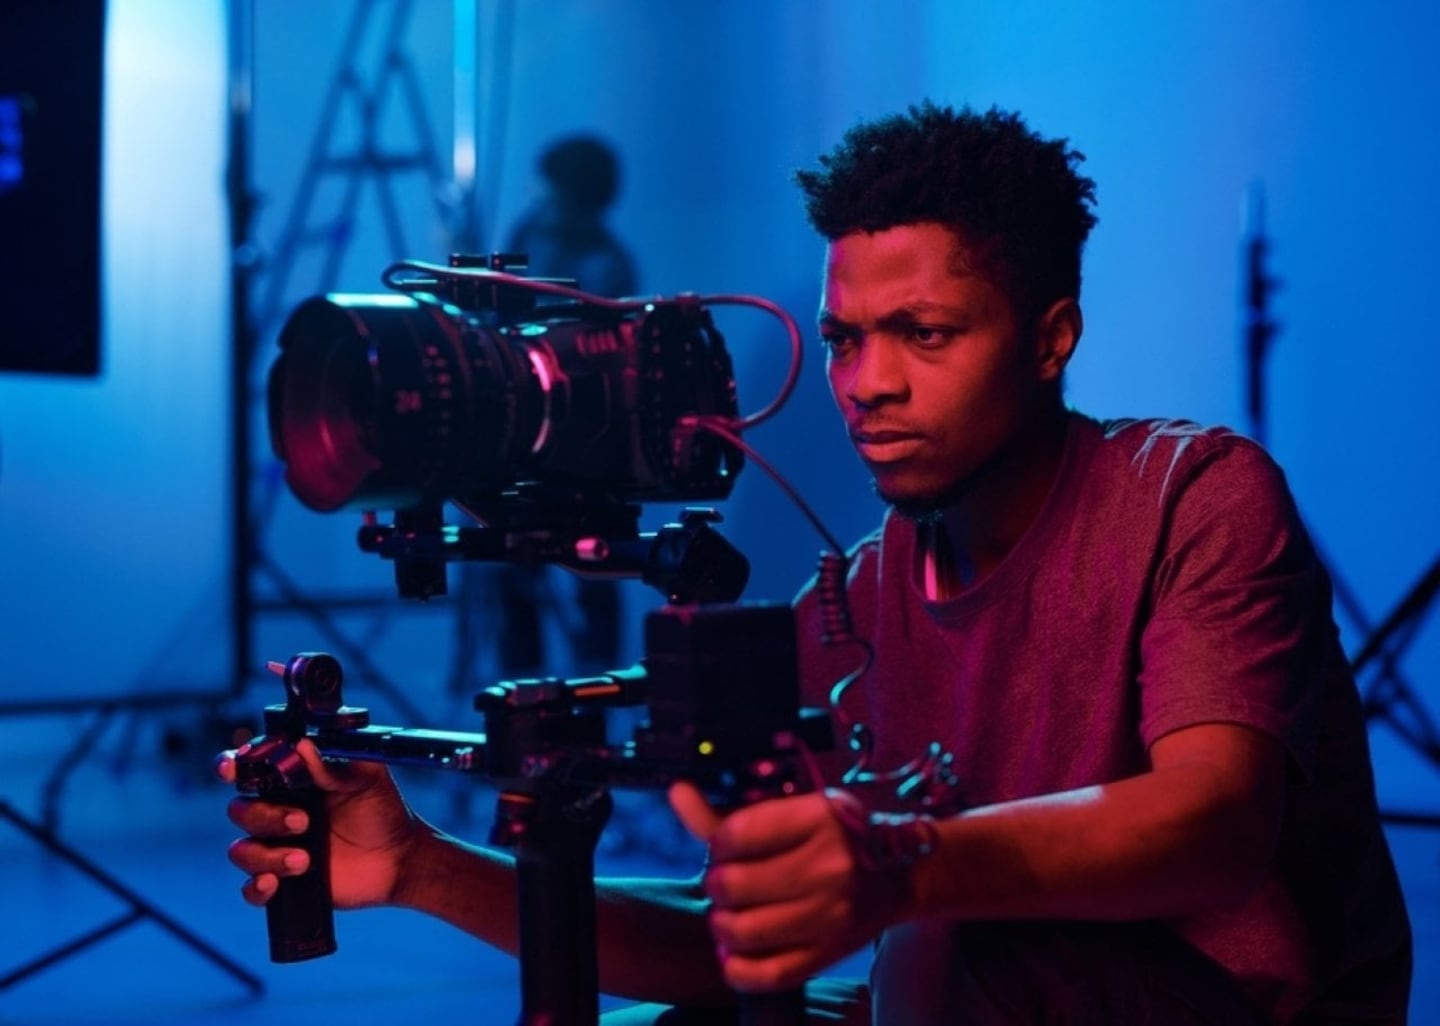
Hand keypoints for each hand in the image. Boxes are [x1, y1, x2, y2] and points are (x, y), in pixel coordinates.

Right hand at [218, 741, 422, 910]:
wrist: (400, 857)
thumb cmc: (383, 810)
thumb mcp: (368, 778)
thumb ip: (335, 763)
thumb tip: (302, 746)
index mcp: (293, 782)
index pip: (249, 770)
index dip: (231, 766)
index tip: (231, 769)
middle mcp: (278, 813)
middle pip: (240, 810)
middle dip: (265, 816)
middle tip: (303, 821)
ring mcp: (278, 848)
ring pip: (241, 851)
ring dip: (266, 855)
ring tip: (303, 859)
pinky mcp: (284, 882)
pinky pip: (251, 890)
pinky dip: (255, 888)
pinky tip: (274, 884)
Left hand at [668, 782, 910, 992]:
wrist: (898, 876)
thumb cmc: (832, 839)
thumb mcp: (792, 814)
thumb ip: (729, 812)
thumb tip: (677, 793)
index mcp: (820, 818)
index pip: (735, 834)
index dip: (717, 845)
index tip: (727, 848)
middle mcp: (831, 866)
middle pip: (732, 884)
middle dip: (717, 886)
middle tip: (727, 885)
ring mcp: (832, 914)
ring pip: (741, 931)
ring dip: (723, 926)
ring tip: (731, 917)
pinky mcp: (829, 953)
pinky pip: (764, 974)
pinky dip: (737, 967)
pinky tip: (737, 952)